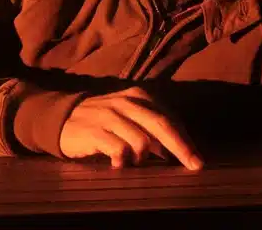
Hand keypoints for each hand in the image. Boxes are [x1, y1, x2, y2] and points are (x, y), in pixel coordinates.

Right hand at [59, 87, 202, 169]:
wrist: (63, 118)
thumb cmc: (104, 121)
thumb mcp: (129, 116)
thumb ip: (153, 128)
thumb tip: (183, 151)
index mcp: (137, 96)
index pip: (168, 117)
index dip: (185, 140)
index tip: (197, 161)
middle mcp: (125, 102)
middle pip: (160, 124)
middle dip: (181, 147)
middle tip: (194, 166)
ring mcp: (108, 115)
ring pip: (141, 140)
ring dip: (143, 157)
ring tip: (135, 162)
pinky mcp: (93, 131)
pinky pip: (118, 150)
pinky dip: (123, 160)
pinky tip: (117, 163)